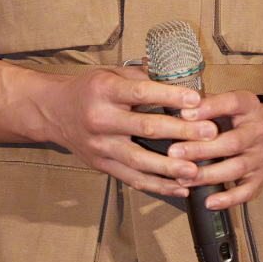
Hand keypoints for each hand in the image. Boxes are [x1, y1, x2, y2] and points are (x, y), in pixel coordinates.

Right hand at [34, 67, 218, 197]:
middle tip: (209, 132)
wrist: (53, 111)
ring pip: (139, 161)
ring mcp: (101, 146)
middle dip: (181, 132)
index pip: (141, 93)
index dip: (170, 96)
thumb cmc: (88, 90)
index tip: (196, 99)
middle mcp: (101, 120)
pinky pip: (133, 179)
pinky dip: (158, 185)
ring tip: (196, 170)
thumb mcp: (110, 74)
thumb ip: (142, 77)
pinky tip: (179, 187)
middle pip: (146, 128)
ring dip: (171, 167)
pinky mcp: (102, 165)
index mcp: (105, 92)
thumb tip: (177, 75)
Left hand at [165, 91, 262, 210]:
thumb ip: (207, 102)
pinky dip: (227, 199)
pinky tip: (209, 202)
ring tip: (183, 178)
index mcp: (249, 107)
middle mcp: (258, 132)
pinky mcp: (260, 177)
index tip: (185, 115)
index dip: (208, 109)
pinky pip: (245, 191)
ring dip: (207, 175)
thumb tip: (181, 107)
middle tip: (174, 153)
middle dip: (200, 150)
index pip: (231, 104)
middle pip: (231, 143)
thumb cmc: (243, 117)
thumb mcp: (231, 101)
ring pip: (235, 169)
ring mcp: (260, 157)